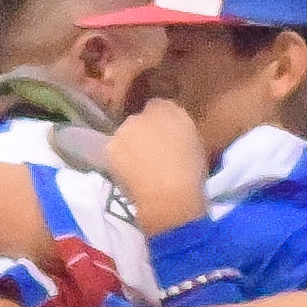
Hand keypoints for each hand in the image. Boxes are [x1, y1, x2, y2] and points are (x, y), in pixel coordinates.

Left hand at [101, 100, 211, 233]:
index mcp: (173, 109)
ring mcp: (127, 127)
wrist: (171, 198)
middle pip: (139, 120)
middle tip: (150, 158)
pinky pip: (114, 151)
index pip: (160, 108)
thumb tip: (169, 138)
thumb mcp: (194, 147)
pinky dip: (118, 161)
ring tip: (138, 170)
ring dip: (129, 148)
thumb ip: (178, 134)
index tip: (162, 142)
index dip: (160, 126)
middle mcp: (147, 111)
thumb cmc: (192, 178)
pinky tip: (128, 176)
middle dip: (142, 135)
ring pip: (125, 136)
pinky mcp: (111, 145)